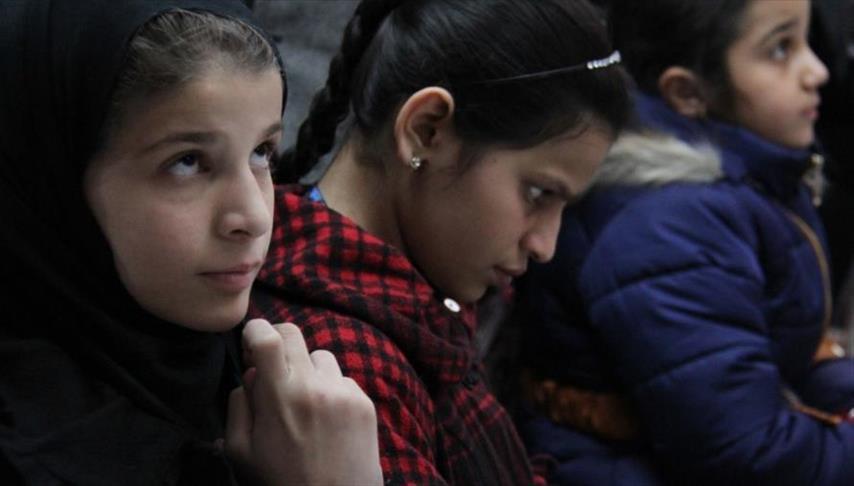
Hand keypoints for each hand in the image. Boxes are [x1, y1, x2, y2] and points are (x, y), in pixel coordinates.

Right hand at [224, 319, 381, 484]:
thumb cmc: (281, 482)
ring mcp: (344, 393)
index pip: (268, 338)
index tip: (250, 340)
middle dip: (277, 345)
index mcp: (281, 398)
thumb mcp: (241, 451)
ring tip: (304, 406)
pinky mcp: (364, 403)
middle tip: (272, 369)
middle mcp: (315, 387)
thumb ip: (240, 405)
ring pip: (320, 357)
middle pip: (294, 334)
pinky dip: (330, 391)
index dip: (255, 330)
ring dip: (307, 372)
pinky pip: (341, 379)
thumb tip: (251, 374)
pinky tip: (326, 420)